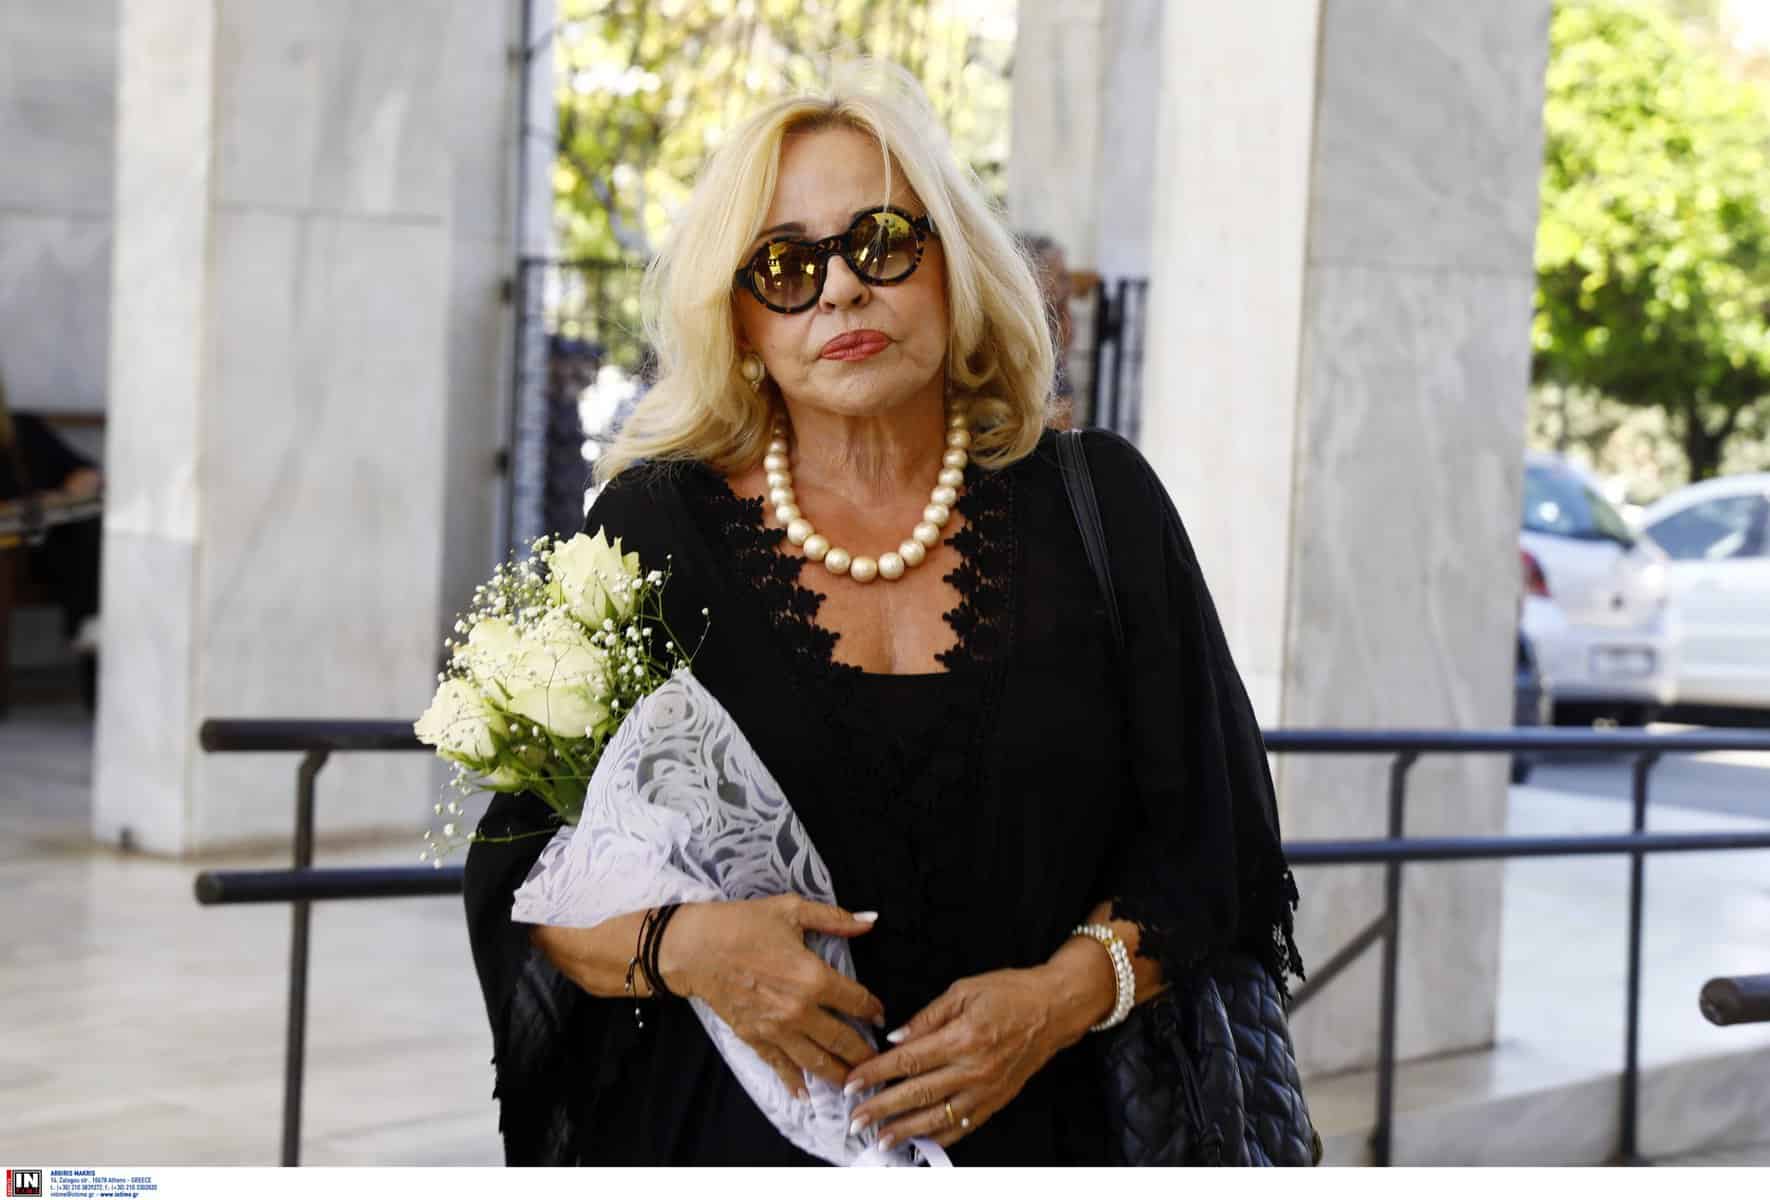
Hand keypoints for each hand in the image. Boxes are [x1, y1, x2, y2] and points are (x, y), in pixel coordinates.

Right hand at [661, 896, 885, 1097]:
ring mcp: (776, 1029)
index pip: (857, 1001)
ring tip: (854, 1082)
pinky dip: (795, 1081)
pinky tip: (806, 1093)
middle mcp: (800, 1010)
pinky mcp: (755, 1038)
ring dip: (839, 1074)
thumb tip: (871, 921)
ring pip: (817, 1062)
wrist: (695, 947)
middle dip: (864, 1053)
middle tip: (877, 1061)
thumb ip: (835, 919)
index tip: (879, 1015)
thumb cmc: (743, 923)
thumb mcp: (792, 910)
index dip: (873, 1009)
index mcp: (813, 977)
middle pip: (843, 1040)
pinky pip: (781, 1066)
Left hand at [843, 964, 1090, 1149]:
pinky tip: (919, 1141)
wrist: (1055, 1009)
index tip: (851, 1082)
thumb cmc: (1011, 993)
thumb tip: (895, 1037)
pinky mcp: (996, 1101)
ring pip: (937, 1117)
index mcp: (961, 1037)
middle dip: (880, 1108)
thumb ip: (927, 1017)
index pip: (907, 1060)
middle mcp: (972, 1069)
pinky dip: (939, 1136)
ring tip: (879, 1139)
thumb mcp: (964, 989)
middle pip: (916, 1094)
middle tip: (855, 1119)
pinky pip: (963, 1125)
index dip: (875, 1073)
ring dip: (904, 1131)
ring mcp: (985, 1090)